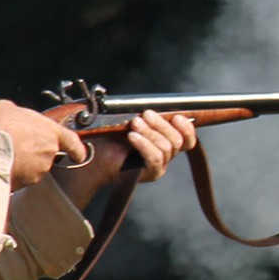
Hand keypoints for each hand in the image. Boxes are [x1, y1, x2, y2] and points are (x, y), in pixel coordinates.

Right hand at [0, 100, 84, 189]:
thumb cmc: (4, 127)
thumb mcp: (6, 107)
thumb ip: (15, 111)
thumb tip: (11, 114)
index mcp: (52, 133)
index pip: (73, 142)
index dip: (76, 149)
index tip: (78, 155)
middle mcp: (50, 153)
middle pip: (47, 154)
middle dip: (35, 151)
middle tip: (18, 145)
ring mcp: (38, 170)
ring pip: (33, 167)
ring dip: (23, 162)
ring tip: (5, 153)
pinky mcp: (25, 184)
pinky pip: (21, 177)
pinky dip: (13, 172)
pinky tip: (0, 164)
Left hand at [51, 112, 196, 208]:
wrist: (91, 158)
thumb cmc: (108, 138)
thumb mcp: (128, 120)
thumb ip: (143, 115)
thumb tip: (155, 106)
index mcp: (164, 140)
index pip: (187, 139)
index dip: (187, 128)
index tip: (177, 116)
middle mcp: (165, 154)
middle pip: (178, 141)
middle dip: (162, 125)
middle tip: (145, 115)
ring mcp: (158, 165)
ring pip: (167, 149)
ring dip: (151, 133)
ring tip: (134, 124)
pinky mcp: (149, 173)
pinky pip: (155, 159)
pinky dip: (145, 145)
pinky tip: (133, 137)